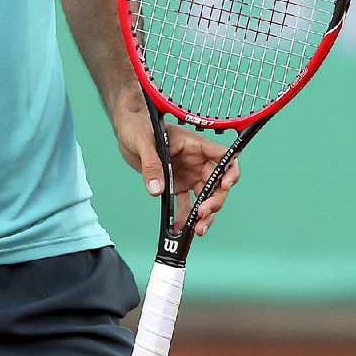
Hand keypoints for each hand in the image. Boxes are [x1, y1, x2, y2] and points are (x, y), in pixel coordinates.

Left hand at [114, 94, 239, 236]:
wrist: (126, 129)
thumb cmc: (139, 125)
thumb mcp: (144, 141)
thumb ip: (152, 164)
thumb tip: (157, 189)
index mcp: (195, 145)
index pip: (223, 157)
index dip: (230, 172)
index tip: (224, 186)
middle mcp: (196, 161)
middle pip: (216, 184)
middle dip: (214, 201)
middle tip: (202, 214)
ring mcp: (188, 174)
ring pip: (204, 198)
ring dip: (203, 214)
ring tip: (197, 229)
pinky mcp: (176, 184)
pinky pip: (186, 203)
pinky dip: (185, 217)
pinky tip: (181, 229)